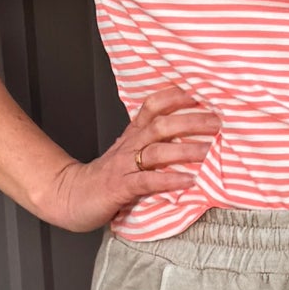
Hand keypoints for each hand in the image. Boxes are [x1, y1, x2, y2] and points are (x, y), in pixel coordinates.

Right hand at [34, 84, 220, 233]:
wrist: (70, 196)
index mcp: (132, 135)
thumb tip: (191, 136)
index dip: (175, 97)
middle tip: (218, 122)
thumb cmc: (107, 177)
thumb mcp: (130, 154)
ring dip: (185, 149)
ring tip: (210, 151)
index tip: (200, 93)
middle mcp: (129, 146)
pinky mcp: (120, 187)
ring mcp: (124, 166)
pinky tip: (188, 180)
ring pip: (157, 151)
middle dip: (191, 122)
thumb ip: (154, 144)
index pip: (152, 107)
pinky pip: (147, 181)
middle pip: (161, 126)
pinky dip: (169, 179)